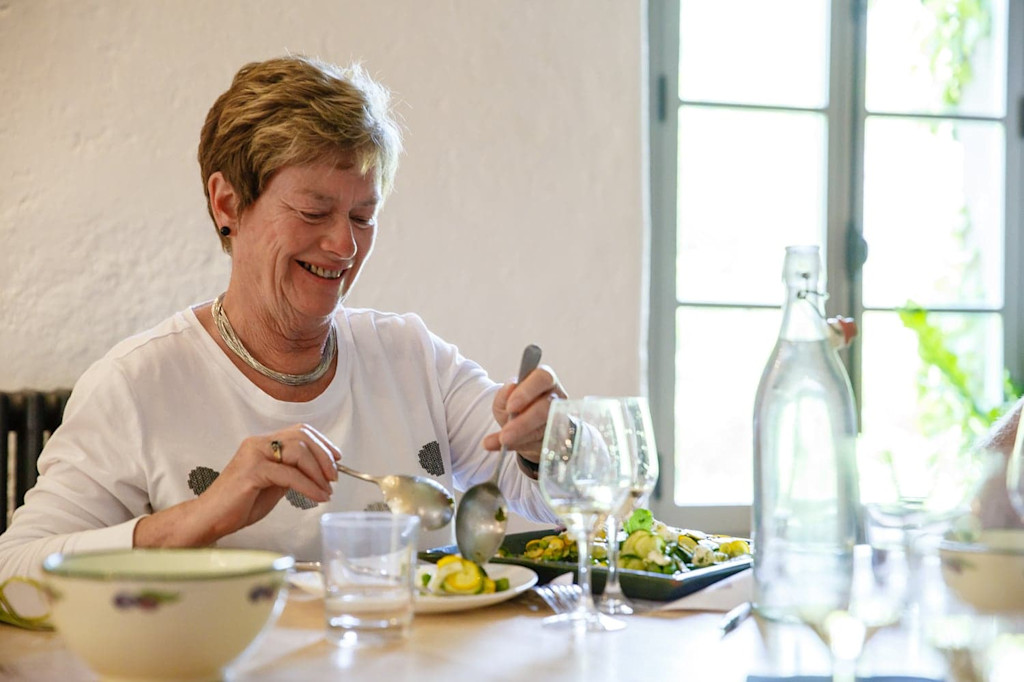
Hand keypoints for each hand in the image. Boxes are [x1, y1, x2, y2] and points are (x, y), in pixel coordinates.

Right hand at [134, 423, 340, 546]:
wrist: (210, 519)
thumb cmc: (239, 504)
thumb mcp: (273, 485)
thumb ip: (291, 472)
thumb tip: (318, 470)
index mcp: (263, 443)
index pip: (299, 431)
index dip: (322, 443)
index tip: (337, 459)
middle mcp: (258, 443)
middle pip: (301, 437)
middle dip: (324, 456)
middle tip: (334, 477)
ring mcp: (254, 455)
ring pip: (298, 452)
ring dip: (318, 472)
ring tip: (326, 490)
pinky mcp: (252, 471)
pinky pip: (289, 475)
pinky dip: (309, 486)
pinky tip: (318, 497)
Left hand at [485, 365, 566, 461]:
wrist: (523, 431)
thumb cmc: (515, 409)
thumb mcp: (503, 400)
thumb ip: (504, 395)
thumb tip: (509, 388)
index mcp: (544, 380)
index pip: (543, 378)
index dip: (527, 392)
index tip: (511, 406)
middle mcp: (557, 397)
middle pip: (546, 407)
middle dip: (524, 422)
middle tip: (505, 434)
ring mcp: (562, 418)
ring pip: (546, 429)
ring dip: (523, 437)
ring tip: (503, 442)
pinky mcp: (561, 439)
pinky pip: (544, 444)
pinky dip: (523, 447)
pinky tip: (505, 447)